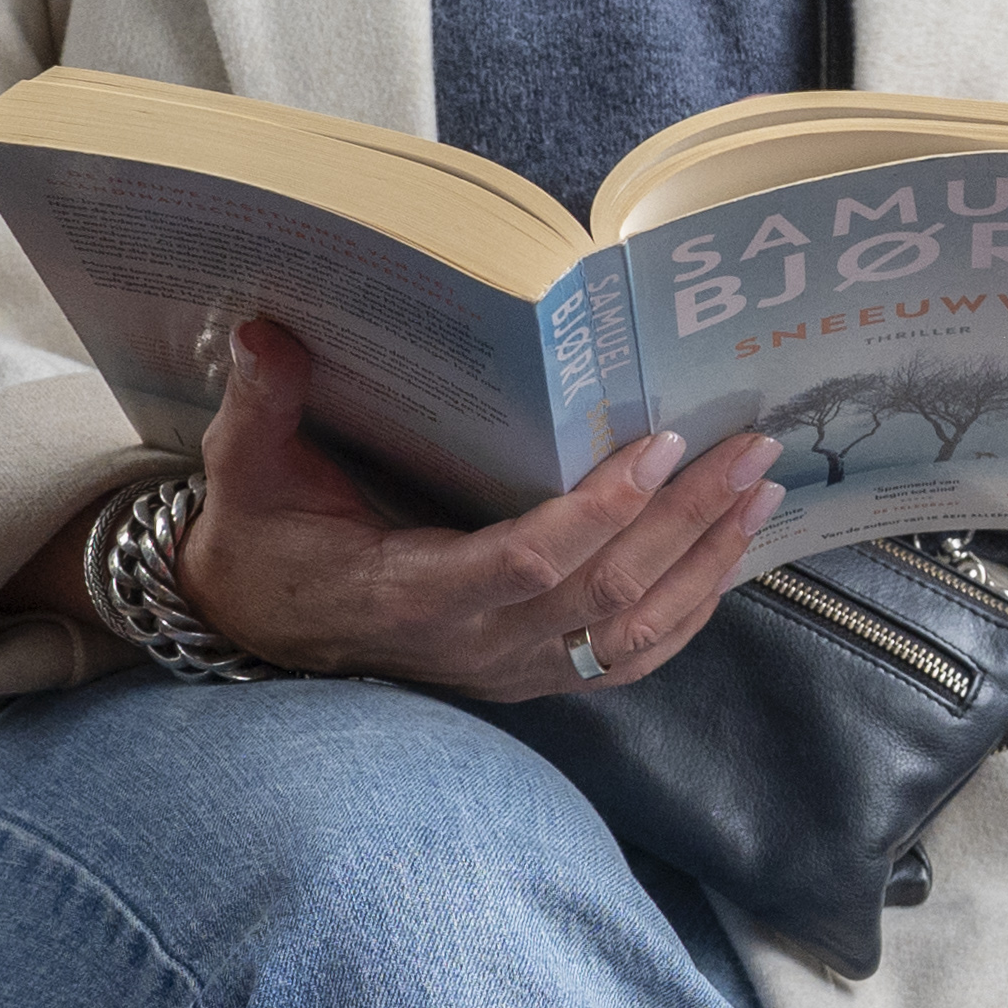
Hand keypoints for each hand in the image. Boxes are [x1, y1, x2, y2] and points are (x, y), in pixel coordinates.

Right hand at [175, 320, 780, 700]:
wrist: (257, 628)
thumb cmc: (262, 542)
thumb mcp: (246, 471)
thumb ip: (263, 404)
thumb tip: (266, 329)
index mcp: (413, 592)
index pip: (530, 562)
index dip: (604, 510)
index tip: (663, 442)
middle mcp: (475, 645)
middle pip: (608, 595)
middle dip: (688, 520)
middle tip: (750, 449)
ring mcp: (509, 671)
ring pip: (632, 635)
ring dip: (706, 563)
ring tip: (760, 491)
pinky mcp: (529, 678)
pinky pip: (627, 662)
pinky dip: (688, 614)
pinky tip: (728, 560)